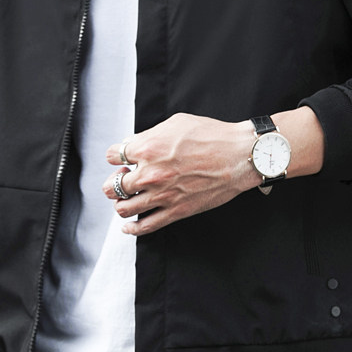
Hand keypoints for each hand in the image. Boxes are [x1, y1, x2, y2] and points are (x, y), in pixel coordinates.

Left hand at [103, 113, 258, 235]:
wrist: (239, 156)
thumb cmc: (212, 135)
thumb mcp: (176, 123)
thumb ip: (150, 135)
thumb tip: (134, 144)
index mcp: (148, 148)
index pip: (113, 155)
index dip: (116, 156)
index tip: (121, 158)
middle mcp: (150, 173)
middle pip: (113, 185)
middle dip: (114, 181)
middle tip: (124, 178)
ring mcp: (162, 195)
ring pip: (123, 208)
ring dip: (121, 203)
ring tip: (128, 198)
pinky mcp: (176, 211)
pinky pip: (144, 226)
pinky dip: (131, 228)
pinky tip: (129, 224)